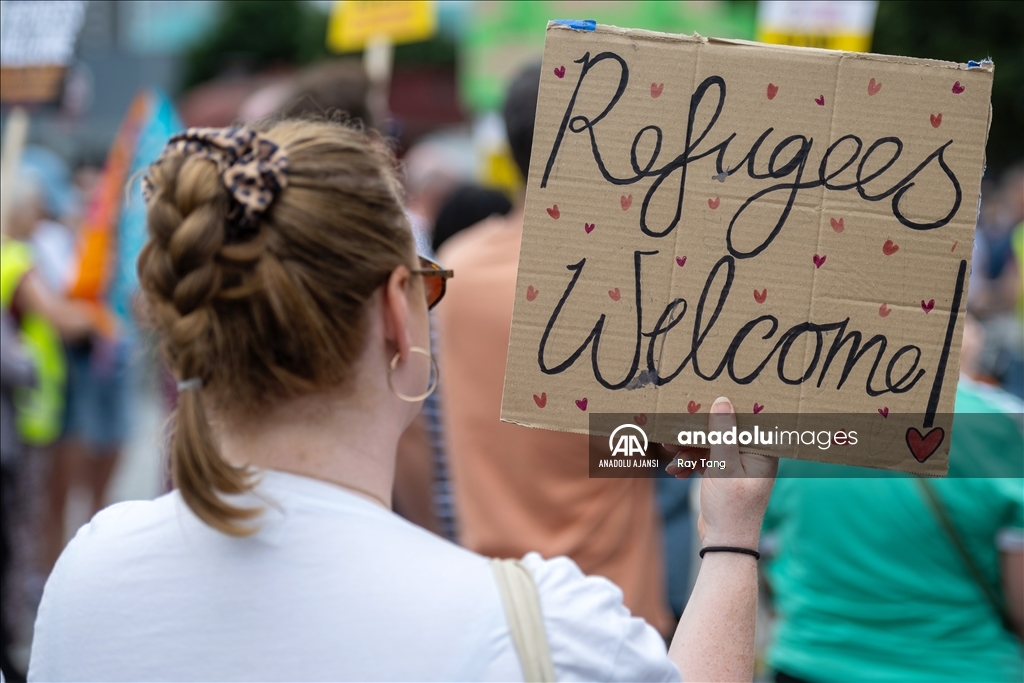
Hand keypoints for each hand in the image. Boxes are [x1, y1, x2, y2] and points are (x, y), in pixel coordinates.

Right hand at [665, 396, 776, 548]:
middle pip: (725, 431)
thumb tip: (722, 402)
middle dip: (699, 430)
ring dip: (689, 448)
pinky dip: (690, 463)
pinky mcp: (722, 475)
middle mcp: (752, 456)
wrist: (724, 544)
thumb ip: (723, 435)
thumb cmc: (731, 508)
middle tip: (679, 423)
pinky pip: (704, 460)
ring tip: (669, 450)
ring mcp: (736, 466)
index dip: (730, 407)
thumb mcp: (724, 468)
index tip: (711, 395)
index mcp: (762, 452)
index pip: (748, 420)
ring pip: (710, 445)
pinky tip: (676, 470)